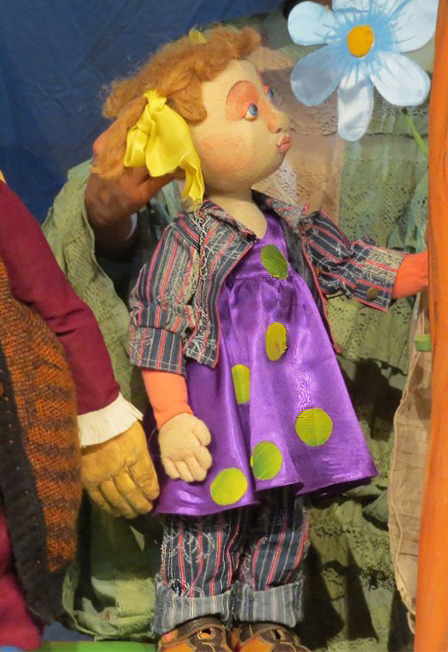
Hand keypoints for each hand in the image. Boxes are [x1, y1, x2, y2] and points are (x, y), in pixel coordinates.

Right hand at [81, 421, 159, 518]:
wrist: (94, 417)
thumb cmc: (120, 423)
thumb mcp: (138, 436)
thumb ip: (142, 456)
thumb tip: (148, 474)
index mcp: (133, 453)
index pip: (145, 478)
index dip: (150, 490)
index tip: (154, 496)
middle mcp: (119, 467)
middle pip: (132, 492)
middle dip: (141, 503)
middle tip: (146, 509)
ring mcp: (102, 474)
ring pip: (116, 497)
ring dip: (127, 508)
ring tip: (133, 513)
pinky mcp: (88, 478)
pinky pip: (99, 497)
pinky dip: (108, 506)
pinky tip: (116, 511)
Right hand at [85, 125, 173, 253]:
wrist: (98, 208)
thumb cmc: (104, 177)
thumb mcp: (103, 154)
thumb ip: (117, 138)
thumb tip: (139, 116)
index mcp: (104, 147)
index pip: (124, 126)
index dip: (141, 115)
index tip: (155, 105)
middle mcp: (115, 163)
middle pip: (139, 141)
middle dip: (156, 130)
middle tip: (172, 120)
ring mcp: (127, 180)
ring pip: (152, 160)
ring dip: (167, 151)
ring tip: (180, 141)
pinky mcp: (138, 194)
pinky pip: (159, 179)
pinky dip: (171, 172)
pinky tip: (180, 166)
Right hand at [159, 413, 212, 482]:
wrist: (169, 419)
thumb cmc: (186, 423)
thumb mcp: (199, 425)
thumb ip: (206, 436)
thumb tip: (205, 446)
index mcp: (193, 447)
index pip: (206, 463)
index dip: (208, 463)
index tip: (205, 459)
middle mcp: (183, 455)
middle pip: (197, 474)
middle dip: (201, 473)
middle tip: (201, 468)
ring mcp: (173, 458)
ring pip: (185, 476)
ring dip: (191, 477)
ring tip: (192, 472)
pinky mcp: (165, 459)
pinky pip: (171, 473)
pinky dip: (177, 475)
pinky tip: (181, 471)